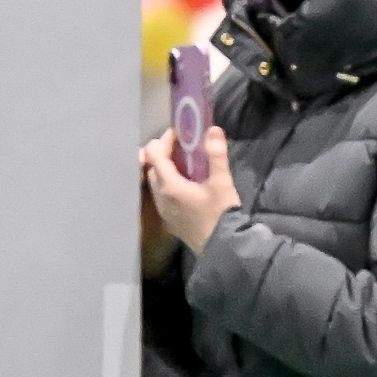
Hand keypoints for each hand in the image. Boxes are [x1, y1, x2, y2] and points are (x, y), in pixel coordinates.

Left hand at [139, 125, 241, 253]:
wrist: (223, 247)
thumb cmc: (221, 214)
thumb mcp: (222, 183)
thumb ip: (216, 155)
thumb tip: (213, 129)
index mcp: (170, 185)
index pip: (157, 155)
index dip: (165, 141)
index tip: (177, 134)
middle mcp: (161, 197)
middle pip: (152, 168)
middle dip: (161, 155)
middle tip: (178, 148)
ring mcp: (164, 210)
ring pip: (155, 183)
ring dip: (163, 171)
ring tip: (180, 166)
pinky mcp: (170, 220)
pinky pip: (161, 196)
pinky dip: (166, 185)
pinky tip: (182, 187)